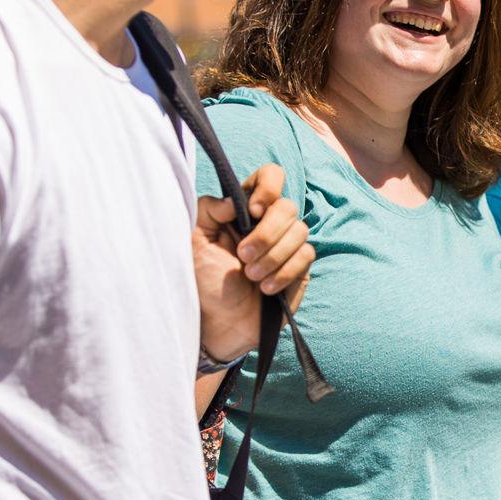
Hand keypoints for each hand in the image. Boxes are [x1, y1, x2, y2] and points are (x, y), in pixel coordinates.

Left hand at [192, 164, 313, 361]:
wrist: (220, 323)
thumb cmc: (205, 281)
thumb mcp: (194, 242)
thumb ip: (207, 211)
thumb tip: (234, 200)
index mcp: (245, 209)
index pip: (271, 176)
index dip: (268, 186)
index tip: (252, 211)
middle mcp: (269, 222)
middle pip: (288, 206)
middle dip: (266, 233)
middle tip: (242, 256)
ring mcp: (287, 244)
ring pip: (300, 232)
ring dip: (273, 256)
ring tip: (251, 277)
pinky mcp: (300, 267)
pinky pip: (306, 256)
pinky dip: (284, 272)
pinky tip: (267, 288)